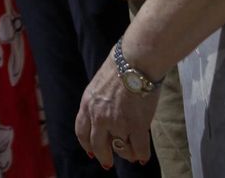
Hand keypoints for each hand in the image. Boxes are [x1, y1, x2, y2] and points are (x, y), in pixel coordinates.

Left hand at [76, 52, 156, 166]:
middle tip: (108, 162)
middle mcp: (99, 116)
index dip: (87, 144)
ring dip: (126, 154)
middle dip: (103, 156)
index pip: (81, 131)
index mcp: (88, 104)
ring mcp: (117, 123)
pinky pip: (138, 149)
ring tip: (131, 153)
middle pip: (97, 146)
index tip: (91, 152)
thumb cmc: (121, 67)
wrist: (136, 62)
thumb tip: (105, 113)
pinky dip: (141, 155)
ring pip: (120, 150)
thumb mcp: (99, 85)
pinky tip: (143, 156)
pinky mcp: (136, 126)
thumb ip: (99, 102)